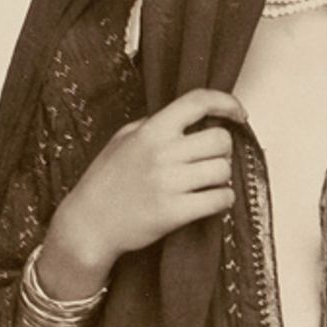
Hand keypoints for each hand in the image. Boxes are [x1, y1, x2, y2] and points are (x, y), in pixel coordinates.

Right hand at [43, 86, 243, 291]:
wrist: (88, 224)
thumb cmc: (104, 182)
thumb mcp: (122, 140)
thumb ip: (153, 126)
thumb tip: (187, 119)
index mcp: (151, 130)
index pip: (198, 102)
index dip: (226, 103)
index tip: (238, 114)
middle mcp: (162, 153)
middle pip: (221, 140)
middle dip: (223, 150)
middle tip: (211, 160)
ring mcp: (169, 183)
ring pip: (224, 170)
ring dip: (221, 178)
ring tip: (205, 183)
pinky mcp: (175, 212)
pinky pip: (220, 199)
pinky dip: (222, 200)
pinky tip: (209, 201)